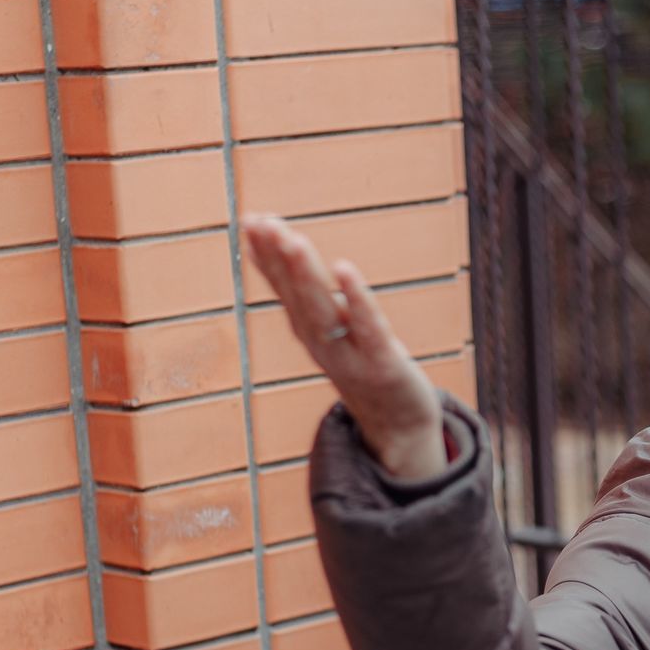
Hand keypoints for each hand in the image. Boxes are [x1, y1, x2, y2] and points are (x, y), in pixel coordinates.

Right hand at [240, 214, 447, 481]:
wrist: (399, 429)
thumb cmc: (366, 368)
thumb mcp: (333, 331)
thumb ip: (310, 296)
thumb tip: (284, 253)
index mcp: (309, 332)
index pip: (283, 289)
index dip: (267, 256)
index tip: (250, 220)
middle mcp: (322, 344)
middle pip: (297, 297)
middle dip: (279, 259)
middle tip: (261, 222)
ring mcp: (350, 356)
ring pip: (323, 312)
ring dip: (305, 276)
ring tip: (292, 239)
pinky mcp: (383, 365)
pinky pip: (367, 328)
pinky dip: (355, 299)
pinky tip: (344, 268)